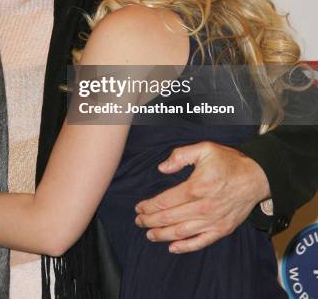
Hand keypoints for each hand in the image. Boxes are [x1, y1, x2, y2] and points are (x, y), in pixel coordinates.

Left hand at [134, 142, 269, 252]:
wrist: (257, 177)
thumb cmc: (229, 162)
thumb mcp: (204, 149)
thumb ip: (180, 156)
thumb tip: (162, 168)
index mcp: (196, 187)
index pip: (165, 201)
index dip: (149, 206)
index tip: (139, 208)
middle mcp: (203, 207)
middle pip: (169, 218)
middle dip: (150, 221)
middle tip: (139, 221)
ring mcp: (213, 221)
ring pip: (181, 232)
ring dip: (162, 235)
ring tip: (149, 234)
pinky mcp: (222, 229)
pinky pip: (200, 242)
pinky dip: (185, 247)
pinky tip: (172, 247)